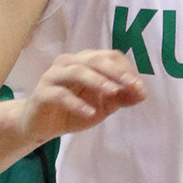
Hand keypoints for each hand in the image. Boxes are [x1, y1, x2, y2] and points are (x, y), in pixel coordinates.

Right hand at [18, 50, 145, 144]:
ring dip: (97, 80)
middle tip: (131, 85)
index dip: (126, 69)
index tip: (139, 87)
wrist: (40, 126)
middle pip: (94, 59)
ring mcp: (53, 76)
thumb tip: (142, 93)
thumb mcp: (102, 106)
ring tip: (112, 92)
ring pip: (77, 71)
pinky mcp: (42, 93)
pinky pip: (60, 94)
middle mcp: (69, 63)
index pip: (109, 56)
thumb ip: (121, 98)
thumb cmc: (72, 111)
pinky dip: (77, 103)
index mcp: (85, 62)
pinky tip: (90, 113)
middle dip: (115, 72)